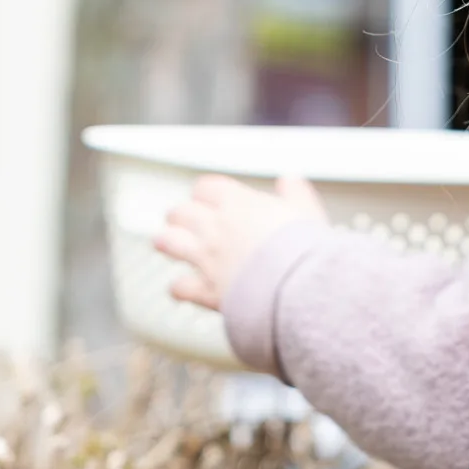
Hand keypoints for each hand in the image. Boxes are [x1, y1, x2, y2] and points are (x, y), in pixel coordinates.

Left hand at [154, 175, 327, 310]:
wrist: (296, 285)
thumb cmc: (302, 248)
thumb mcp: (305, 210)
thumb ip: (294, 192)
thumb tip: (290, 180)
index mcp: (238, 204)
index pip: (206, 188)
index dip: (205, 193)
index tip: (207, 197)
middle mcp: (215, 227)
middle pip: (181, 213)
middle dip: (180, 216)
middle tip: (180, 219)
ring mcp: (206, 258)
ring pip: (170, 243)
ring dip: (166, 242)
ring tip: (162, 242)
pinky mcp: (206, 289)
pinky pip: (180, 286)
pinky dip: (178, 288)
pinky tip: (179, 288)